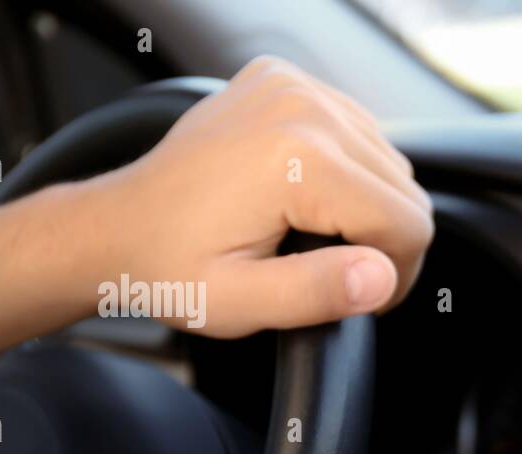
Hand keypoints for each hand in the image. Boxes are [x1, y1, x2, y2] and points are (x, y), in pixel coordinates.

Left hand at [84, 55, 432, 335]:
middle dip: (384, 242)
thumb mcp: (240, 302)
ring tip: (316, 236)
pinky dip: (348, 171)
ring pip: (390, 163)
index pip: (407, 225)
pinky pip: (359, 133)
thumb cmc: (170, 269)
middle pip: (406, 192)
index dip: (392, 277)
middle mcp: (302, 108)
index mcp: (296, 159)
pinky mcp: (286, 82)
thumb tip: (380, 278)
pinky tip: (307, 197)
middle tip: (335, 273)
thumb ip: (316, 293)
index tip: (357, 296)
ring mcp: (294, 87)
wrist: (115, 226)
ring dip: (368, 206)